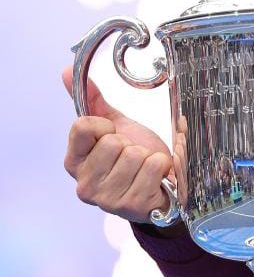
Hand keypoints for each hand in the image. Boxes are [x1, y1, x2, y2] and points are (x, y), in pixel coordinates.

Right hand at [62, 65, 174, 223]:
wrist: (161, 185)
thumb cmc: (134, 156)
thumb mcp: (114, 125)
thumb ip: (91, 100)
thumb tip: (67, 70)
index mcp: (74, 162)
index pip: (84, 126)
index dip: (106, 126)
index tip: (113, 135)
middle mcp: (84, 184)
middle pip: (113, 142)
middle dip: (131, 144)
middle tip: (133, 155)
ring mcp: (107, 199)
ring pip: (134, 155)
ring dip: (148, 157)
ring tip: (145, 167)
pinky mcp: (132, 206)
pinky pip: (153, 167)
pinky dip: (162, 166)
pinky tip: (156, 177)